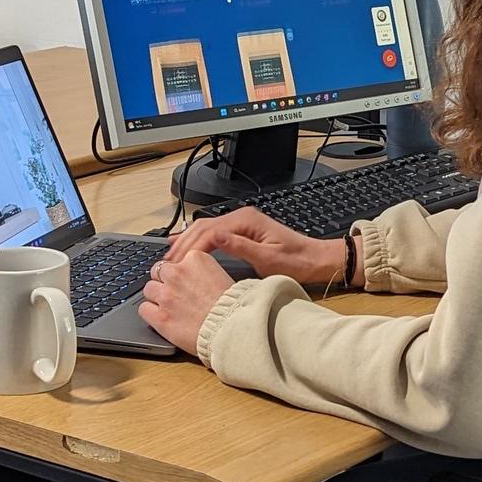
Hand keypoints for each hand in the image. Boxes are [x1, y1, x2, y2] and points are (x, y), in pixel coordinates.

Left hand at [139, 248, 236, 355]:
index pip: (176, 259)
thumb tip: (195, 275)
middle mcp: (178, 273)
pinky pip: (144, 309)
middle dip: (165, 282)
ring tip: (170, 307)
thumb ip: (203, 271)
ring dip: (157, 297)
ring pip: (149, 289)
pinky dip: (151, 313)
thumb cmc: (235, 307)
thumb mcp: (222, 275)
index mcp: (195, 259)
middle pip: (158, 271)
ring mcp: (167, 295)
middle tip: (177, 294)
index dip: (180, 272)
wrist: (234, 328)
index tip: (186, 281)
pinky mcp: (160, 317)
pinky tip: (162, 318)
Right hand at [164, 207, 350, 286]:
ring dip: (186, 242)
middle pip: (202, 227)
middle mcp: (241, 217)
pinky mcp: (241, 230)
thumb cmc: (296, 261)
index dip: (191, 248)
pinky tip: (182, 243)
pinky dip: (195, 238)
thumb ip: (240, 247)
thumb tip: (215, 237)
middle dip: (183, 245)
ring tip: (169, 258)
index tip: (179, 265)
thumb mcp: (269, 258)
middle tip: (167, 264)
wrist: (314, 259)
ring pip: (204, 228)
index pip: (209, 232)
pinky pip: (212, 231)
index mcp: (246, 221)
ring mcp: (240, 222)